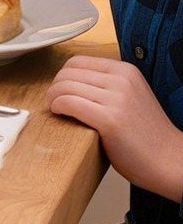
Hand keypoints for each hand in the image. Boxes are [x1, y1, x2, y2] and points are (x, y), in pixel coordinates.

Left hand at [46, 55, 182, 201]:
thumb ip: (107, 85)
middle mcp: (121, 80)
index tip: (60, 89)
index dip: (62, 75)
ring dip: (53, 98)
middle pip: (68, 72)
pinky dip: (58, 107)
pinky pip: (69, 103)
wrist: (170, 161)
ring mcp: (116, 99)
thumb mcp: (131, 96)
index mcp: (126, 71)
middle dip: (54, 87)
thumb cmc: (147, 135)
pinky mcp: (109, 119)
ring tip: (56, 109)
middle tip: (54, 101)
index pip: (77, 61)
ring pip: (65, 87)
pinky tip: (60, 114)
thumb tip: (71, 81)